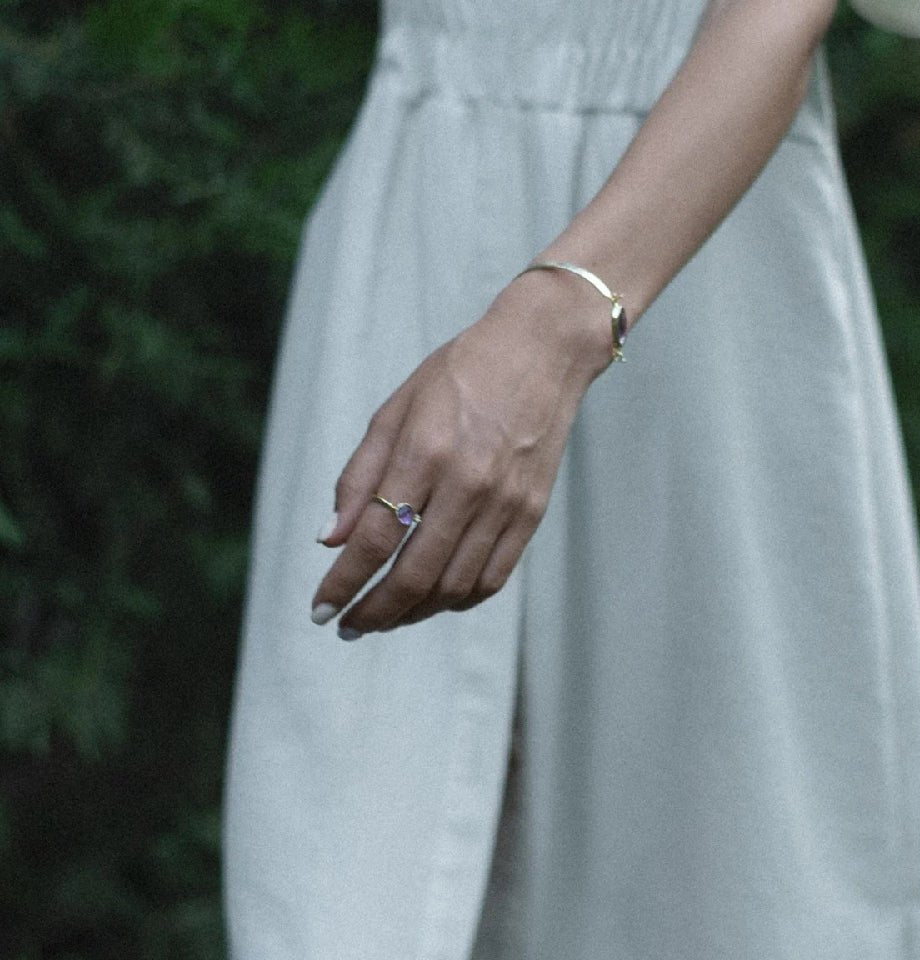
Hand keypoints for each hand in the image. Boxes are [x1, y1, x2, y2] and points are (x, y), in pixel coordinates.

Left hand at [310, 273, 610, 636]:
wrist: (542, 351)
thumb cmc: (461, 373)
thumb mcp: (397, 408)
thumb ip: (360, 475)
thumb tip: (328, 540)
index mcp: (425, 451)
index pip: (373, 538)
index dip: (341, 582)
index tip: (319, 608)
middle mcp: (467, 482)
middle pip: (413, 573)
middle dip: (373, 612)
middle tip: (347, 626)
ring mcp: (505, 501)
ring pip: (453, 585)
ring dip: (413, 613)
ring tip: (386, 616)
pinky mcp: (532, 511)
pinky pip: (493, 577)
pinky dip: (459, 600)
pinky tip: (434, 600)